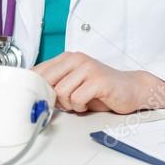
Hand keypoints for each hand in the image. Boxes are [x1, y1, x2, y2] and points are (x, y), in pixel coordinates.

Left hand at [33, 52, 154, 113]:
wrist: (131, 89)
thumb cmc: (101, 89)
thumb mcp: (73, 84)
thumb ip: (55, 84)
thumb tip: (33, 94)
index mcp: (66, 58)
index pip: (38, 71)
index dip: (34, 88)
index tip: (37, 99)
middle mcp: (76, 59)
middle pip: (46, 81)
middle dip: (51, 97)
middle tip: (62, 104)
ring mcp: (88, 68)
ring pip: (61, 92)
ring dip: (68, 104)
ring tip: (79, 102)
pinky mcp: (98, 80)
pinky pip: (77, 98)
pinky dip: (80, 107)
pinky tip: (88, 104)